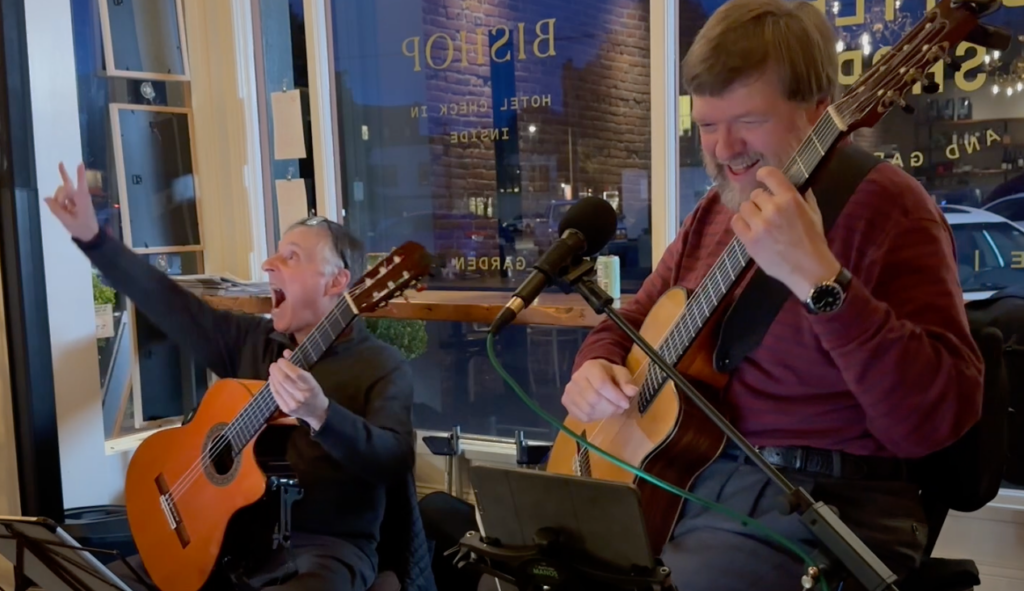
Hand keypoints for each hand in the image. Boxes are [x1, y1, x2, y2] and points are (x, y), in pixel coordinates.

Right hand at [44, 162, 99, 241]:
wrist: (90, 236)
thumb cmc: (82, 228)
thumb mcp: (67, 221)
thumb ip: (56, 209)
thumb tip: (46, 198)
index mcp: (82, 200)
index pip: (81, 184)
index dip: (80, 174)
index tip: (80, 163)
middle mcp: (79, 196)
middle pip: (65, 187)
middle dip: (59, 195)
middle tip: (60, 168)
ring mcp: (76, 198)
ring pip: (62, 192)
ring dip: (59, 200)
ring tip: (65, 212)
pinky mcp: (73, 201)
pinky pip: (62, 198)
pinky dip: (60, 203)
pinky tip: (64, 211)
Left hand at [268, 350, 329, 429]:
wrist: (317, 412)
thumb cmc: (314, 392)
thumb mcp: (311, 377)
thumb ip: (298, 364)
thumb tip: (285, 352)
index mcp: (311, 386)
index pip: (296, 373)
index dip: (286, 365)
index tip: (281, 360)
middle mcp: (302, 395)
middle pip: (284, 379)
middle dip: (276, 369)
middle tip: (274, 364)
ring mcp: (293, 403)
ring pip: (278, 386)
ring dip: (273, 376)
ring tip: (273, 370)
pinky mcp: (286, 408)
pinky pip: (275, 394)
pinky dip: (272, 385)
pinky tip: (272, 379)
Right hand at [561, 359, 638, 422]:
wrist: (590, 374)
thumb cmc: (608, 374)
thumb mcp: (620, 373)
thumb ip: (626, 381)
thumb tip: (632, 391)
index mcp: (590, 367)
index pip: (601, 384)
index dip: (615, 397)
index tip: (626, 403)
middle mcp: (576, 378)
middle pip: (594, 399)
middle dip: (611, 407)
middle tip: (620, 408)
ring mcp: (569, 391)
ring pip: (588, 410)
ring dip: (604, 414)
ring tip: (612, 409)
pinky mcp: (566, 402)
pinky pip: (582, 416)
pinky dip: (595, 418)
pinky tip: (601, 411)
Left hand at [731, 166, 841, 298]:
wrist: (809, 270)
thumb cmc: (814, 242)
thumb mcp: (814, 214)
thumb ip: (803, 197)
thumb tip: (796, 185)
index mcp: (790, 199)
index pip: (769, 175)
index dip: (763, 174)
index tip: (761, 177)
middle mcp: (773, 209)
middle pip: (755, 195)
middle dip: (761, 201)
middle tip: (766, 212)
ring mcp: (760, 225)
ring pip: (744, 207)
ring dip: (750, 212)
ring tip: (758, 221)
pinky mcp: (750, 240)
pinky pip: (736, 222)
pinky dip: (741, 223)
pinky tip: (748, 228)